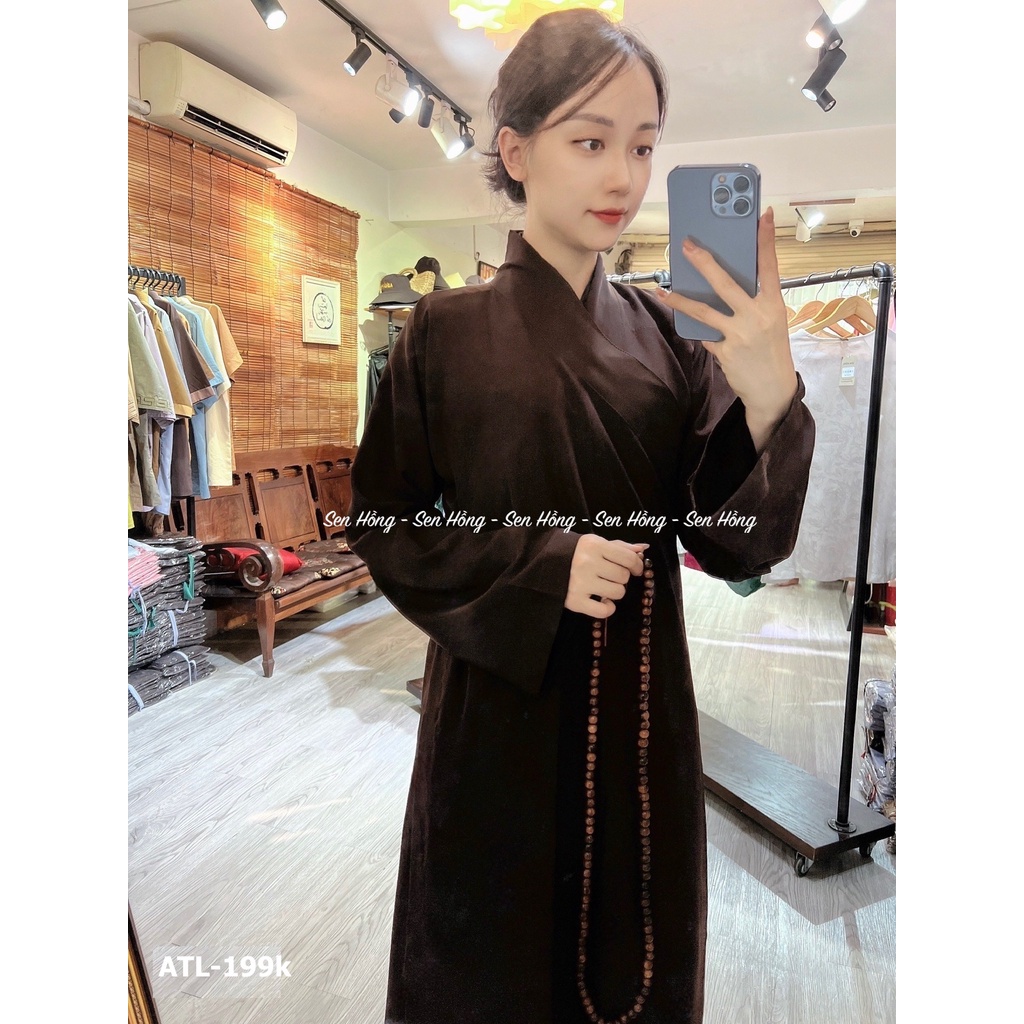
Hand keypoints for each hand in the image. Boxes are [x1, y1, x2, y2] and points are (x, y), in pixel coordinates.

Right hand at [565, 535, 647, 618]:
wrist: (544, 564)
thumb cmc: (576, 553)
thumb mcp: (596, 543)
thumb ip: (620, 546)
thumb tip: (642, 549)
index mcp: (594, 545)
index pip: (628, 558)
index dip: (637, 565)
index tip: (635, 569)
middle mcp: (587, 563)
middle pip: (623, 576)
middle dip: (621, 577)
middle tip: (610, 576)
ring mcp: (581, 583)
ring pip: (618, 592)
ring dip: (615, 591)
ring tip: (603, 587)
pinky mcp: (575, 601)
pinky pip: (604, 611)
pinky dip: (608, 608)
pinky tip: (603, 602)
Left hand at [656, 207, 797, 449]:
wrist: (773, 391)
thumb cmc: (771, 351)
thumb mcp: (771, 322)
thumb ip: (753, 302)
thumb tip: (725, 283)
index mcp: (774, 304)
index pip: (770, 266)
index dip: (766, 240)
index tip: (763, 215)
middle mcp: (758, 316)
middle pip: (727, 283)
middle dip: (705, 262)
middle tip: (687, 245)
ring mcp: (741, 334)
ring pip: (704, 311)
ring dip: (681, 299)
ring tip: (664, 290)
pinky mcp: (726, 351)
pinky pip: (704, 335)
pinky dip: (694, 328)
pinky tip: (682, 321)